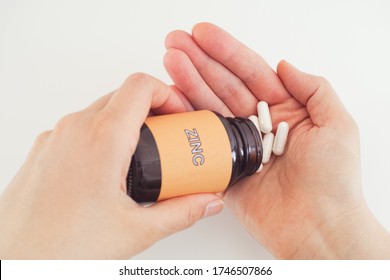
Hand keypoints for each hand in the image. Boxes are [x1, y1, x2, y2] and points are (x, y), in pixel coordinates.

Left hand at [0, 73, 223, 258]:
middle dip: (153, 112)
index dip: (168, 94)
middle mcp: (74, 130)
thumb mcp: (137, 230)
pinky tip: (110, 172)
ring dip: (127, 125)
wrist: (14, 265)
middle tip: (168, 141)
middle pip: (124, 97)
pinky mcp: (44, 151)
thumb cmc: (60, 250)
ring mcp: (55, 139)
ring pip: (100, 112)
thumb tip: (206, 202)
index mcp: (102, 138)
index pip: (141, 87)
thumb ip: (181, 211)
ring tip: (143, 159)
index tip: (179, 116)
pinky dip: (102, 137)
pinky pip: (80, 129)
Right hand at [163, 23, 389, 258]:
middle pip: (224, 86)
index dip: (226, 52)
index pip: (251, 72)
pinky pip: (201, 141)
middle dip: (199, 62)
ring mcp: (239, 145)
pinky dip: (186, 121)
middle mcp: (259, 124)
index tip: (203, 35)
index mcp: (284, 110)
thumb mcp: (337, 125)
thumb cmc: (333, 181)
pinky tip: (173, 100)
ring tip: (170, 62)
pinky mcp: (225, 168)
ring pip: (209, 108)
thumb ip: (313, 89)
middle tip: (176, 42)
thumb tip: (284, 64)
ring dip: (188, 83)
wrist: (317, 228)